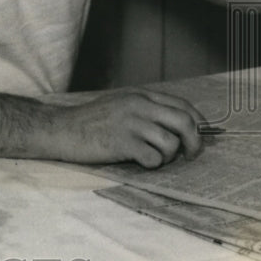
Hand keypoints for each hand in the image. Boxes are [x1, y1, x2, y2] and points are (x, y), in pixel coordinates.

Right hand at [44, 90, 205, 168]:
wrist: (61, 129)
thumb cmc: (91, 122)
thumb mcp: (120, 106)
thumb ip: (146, 111)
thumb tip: (180, 128)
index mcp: (140, 95)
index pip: (183, 105)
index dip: (198, 123)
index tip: (199, 138)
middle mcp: (138, 105)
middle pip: (184, 122)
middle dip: (194, 143)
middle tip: (189, 156)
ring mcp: (130, 123)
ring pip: (171, 142)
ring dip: (168, 156)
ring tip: (154, 158)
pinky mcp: (121, 142)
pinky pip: (153, 157)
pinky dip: (152, 164)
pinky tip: (140, 162)